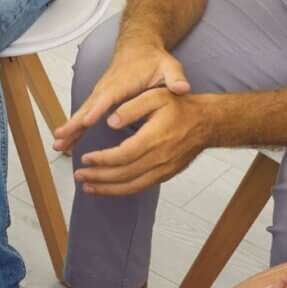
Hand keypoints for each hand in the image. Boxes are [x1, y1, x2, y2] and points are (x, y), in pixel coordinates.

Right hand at [53, 34, 189, 152]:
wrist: (138, 47)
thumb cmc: (153, 59)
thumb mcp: (169, 66)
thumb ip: (175, 77)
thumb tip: (182, 88)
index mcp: (122, 82)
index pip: (107, 97)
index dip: (97, 109)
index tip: (86, 121)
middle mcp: (106, 89)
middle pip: (87, 107)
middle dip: (74, 123)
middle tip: (61, 138)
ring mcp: (100, 94)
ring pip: (82, 113)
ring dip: (69, 128)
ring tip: (57, 145)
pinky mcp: (99, 100)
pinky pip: (84, 115)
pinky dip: (74, 128)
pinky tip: (65, 142)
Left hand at [72, 85, 214, 196]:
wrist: (207, 123)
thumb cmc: (180, 107)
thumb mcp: (156, 96)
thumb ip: (132, 107)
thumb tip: (110, 121)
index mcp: (154, 138)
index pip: (123, 155)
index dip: (102, 160)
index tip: (85, 158)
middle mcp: (159, 158)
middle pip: (124, 174)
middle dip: (99, 177)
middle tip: (79, 175)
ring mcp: (164, 169)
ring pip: (132, 186)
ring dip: (108, 189)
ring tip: (88, 187)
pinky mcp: (166, 174)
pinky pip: (141, 187)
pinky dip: (123, 191)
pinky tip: (109, 189)